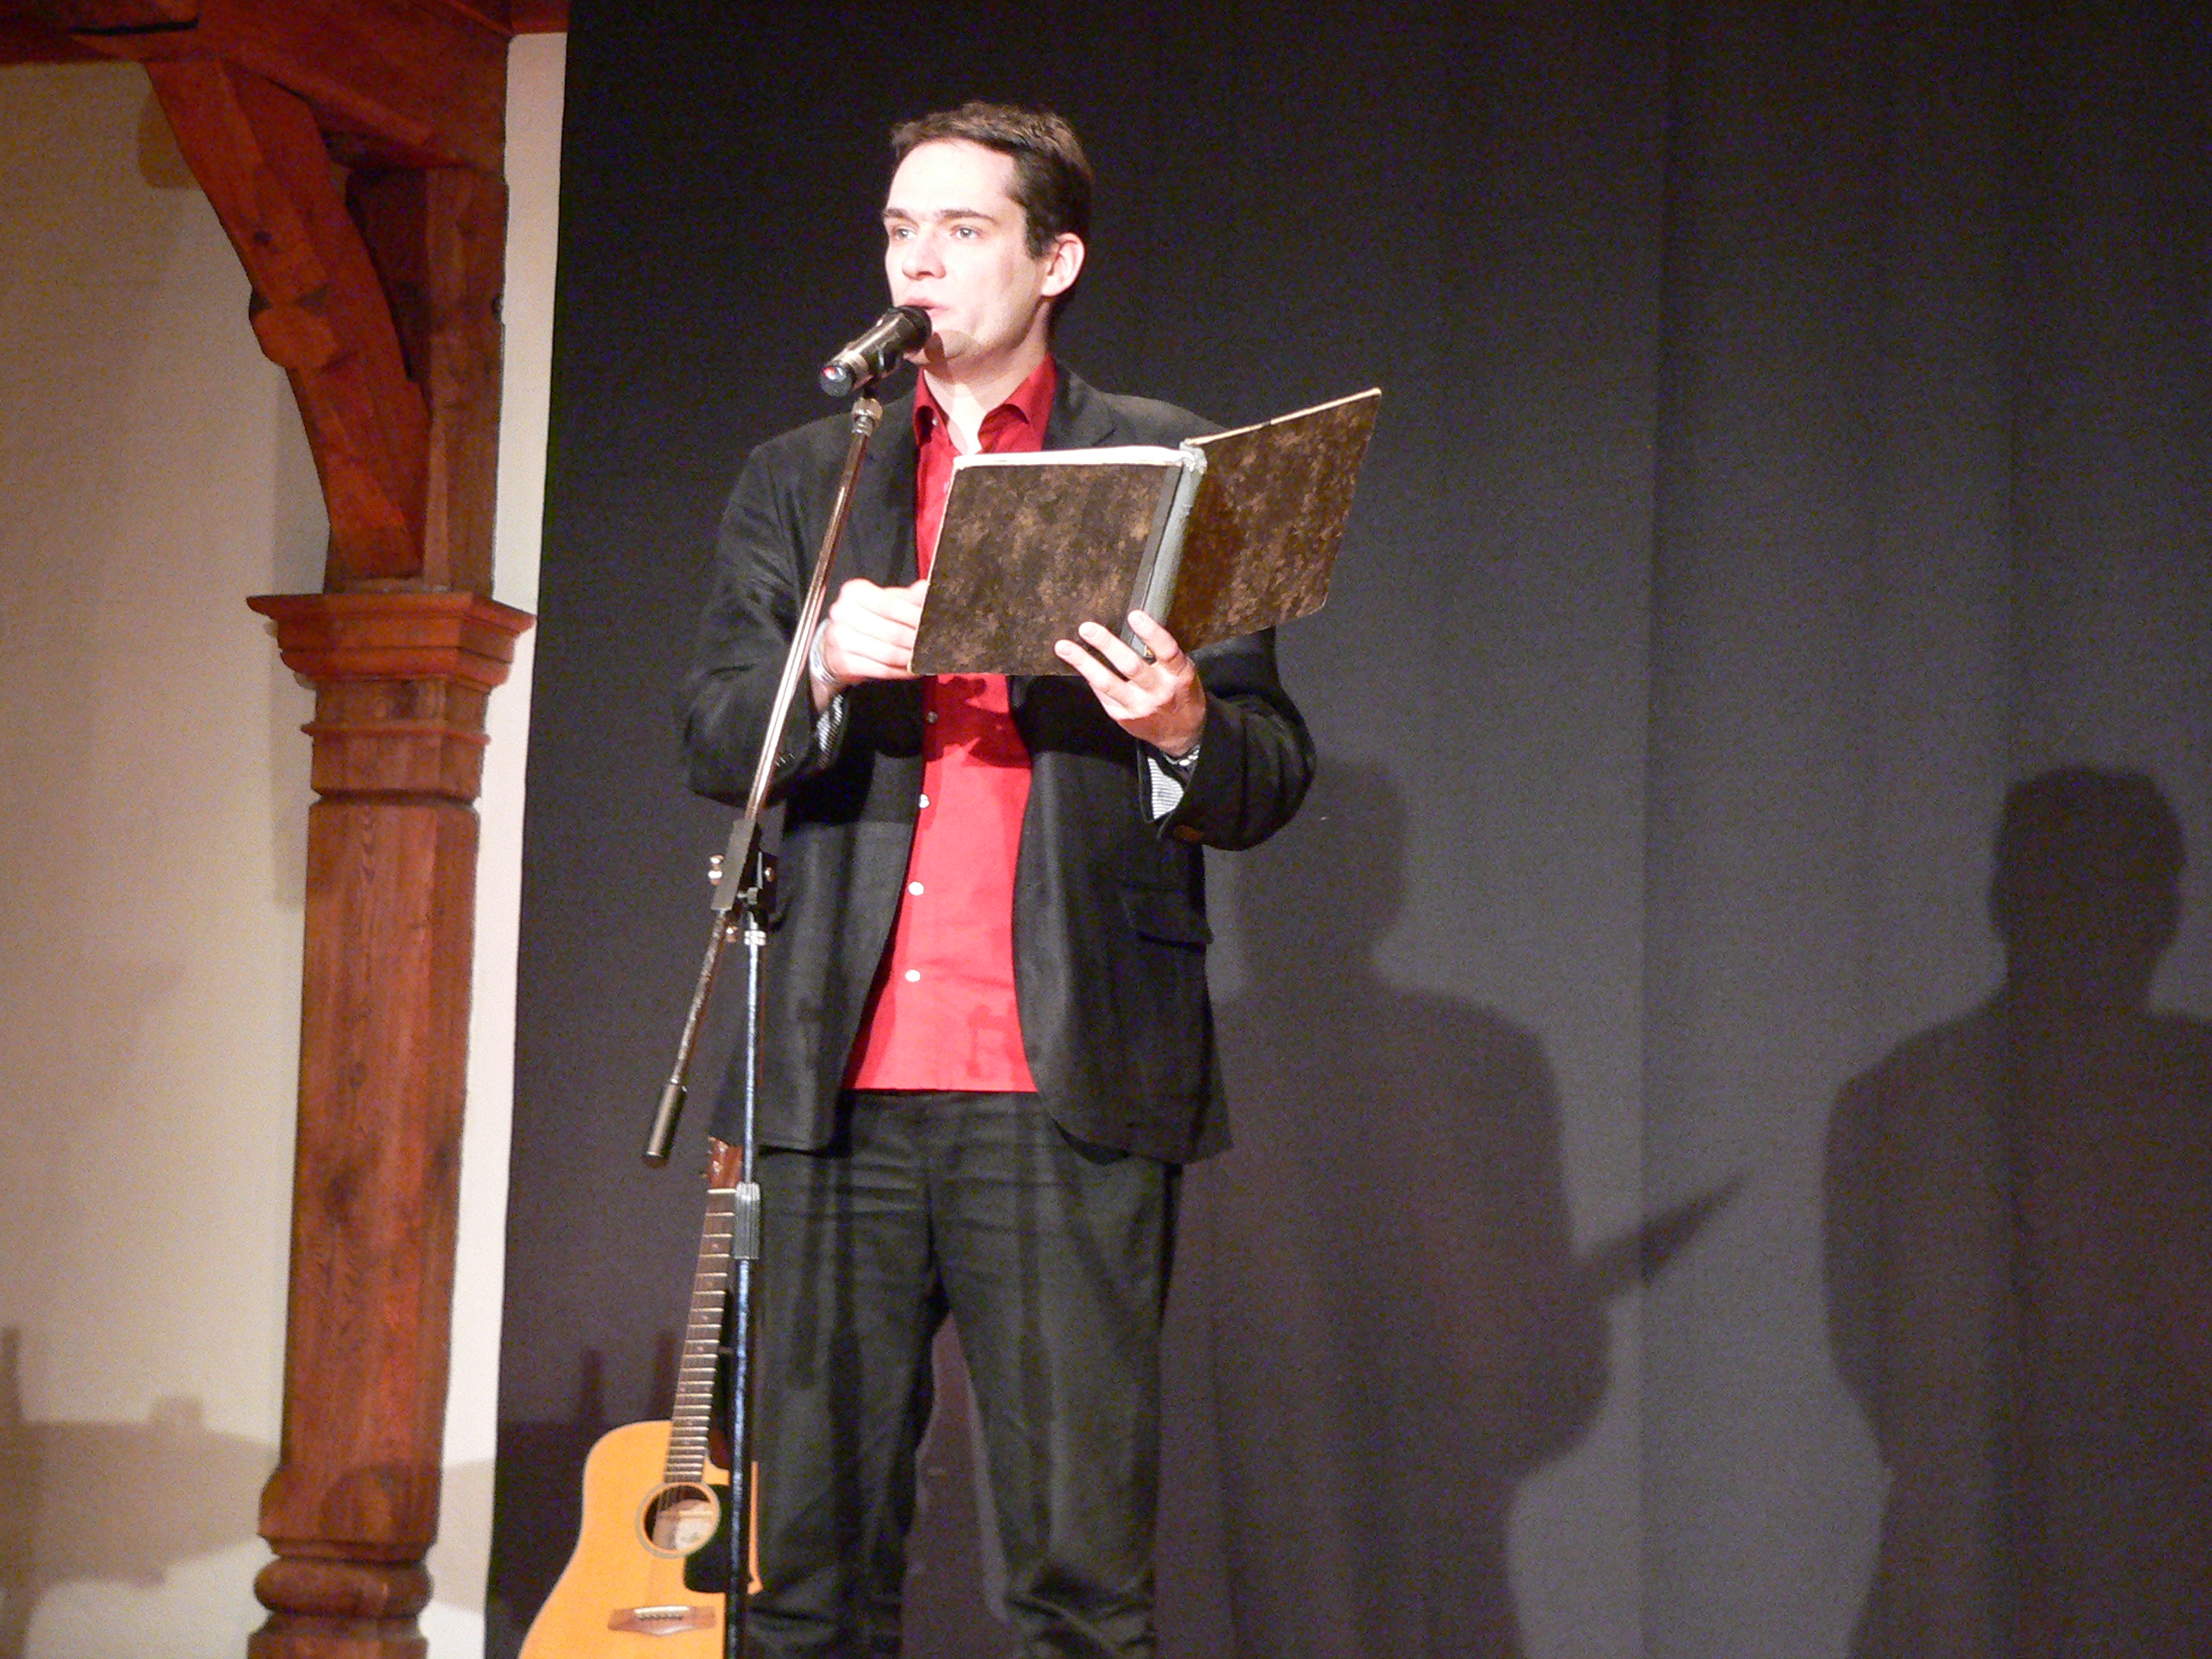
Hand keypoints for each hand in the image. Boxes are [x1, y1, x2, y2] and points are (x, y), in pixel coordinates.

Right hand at [812, 577, 927, 707]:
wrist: (835, 641)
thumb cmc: (865, 618)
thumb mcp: (884, 601)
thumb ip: (907, 597)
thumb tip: (925, 588)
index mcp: (854, 592)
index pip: (891, 605)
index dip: (915, 616)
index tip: (933, 624)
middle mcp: (843, 613)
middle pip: (892, 631)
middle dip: (917, 641)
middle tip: (934, 644)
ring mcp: (840, 639)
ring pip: (888, 653)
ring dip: (911, 658)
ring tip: (925, 657)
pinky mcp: (844, 662)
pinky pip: (881, 669)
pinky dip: (901, 671)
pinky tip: (912, 669)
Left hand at [1054, 610, 1207, 757]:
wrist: (1182, 734)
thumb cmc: (1181, 694)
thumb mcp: (1182, 672)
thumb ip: (1164, 656)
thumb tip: (1133, 627)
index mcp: (1178, 675)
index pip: (1166, 651)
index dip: (1151, 632)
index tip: (1134, 615)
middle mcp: (1159, 691)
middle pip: (1130, 666)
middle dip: (1107, 645)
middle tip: (1087, 628)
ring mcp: (1139, 707)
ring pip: (1108, 683)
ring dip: (1084, 663)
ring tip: (1064, 647)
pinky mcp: (1124, 718)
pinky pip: (1103, 695)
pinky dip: (1091, 678)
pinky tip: (1079, 664)